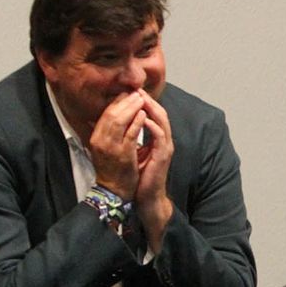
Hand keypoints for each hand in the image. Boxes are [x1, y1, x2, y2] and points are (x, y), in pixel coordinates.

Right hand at [86, 91, 149, 199]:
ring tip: (141, 99)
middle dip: (125, 101)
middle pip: (110, 114)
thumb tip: (107, 115)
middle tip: (137, 93)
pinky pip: (130, 134)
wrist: (115, 190)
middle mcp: (100, 141)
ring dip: (131, 108)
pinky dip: (136, 122)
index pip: (105, 114)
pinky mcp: (123, 154)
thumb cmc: (112, 168)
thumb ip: (105, 132)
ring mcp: (111, 147)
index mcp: (95, 137)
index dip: (117, 102)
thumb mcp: (104, 147)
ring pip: (118, 120)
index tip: (127, 94)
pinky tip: (143, 115)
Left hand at [130, 90, 174, 251]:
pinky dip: (152, 125)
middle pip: (160, 113)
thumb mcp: (133, 152)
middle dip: (148, 100)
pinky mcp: (163, 155)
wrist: (146, 196)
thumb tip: (119, 126)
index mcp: (157, 139)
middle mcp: (164, 141)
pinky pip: (160, 135)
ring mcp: (165, 147)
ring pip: (162, 121)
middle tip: (137, 89)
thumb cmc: (139, 176)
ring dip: (152, 108)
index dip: (143, 103)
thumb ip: (131, 138)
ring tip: (141, 98)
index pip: (153, 115)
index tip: (131, 93)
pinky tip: (143, 118)